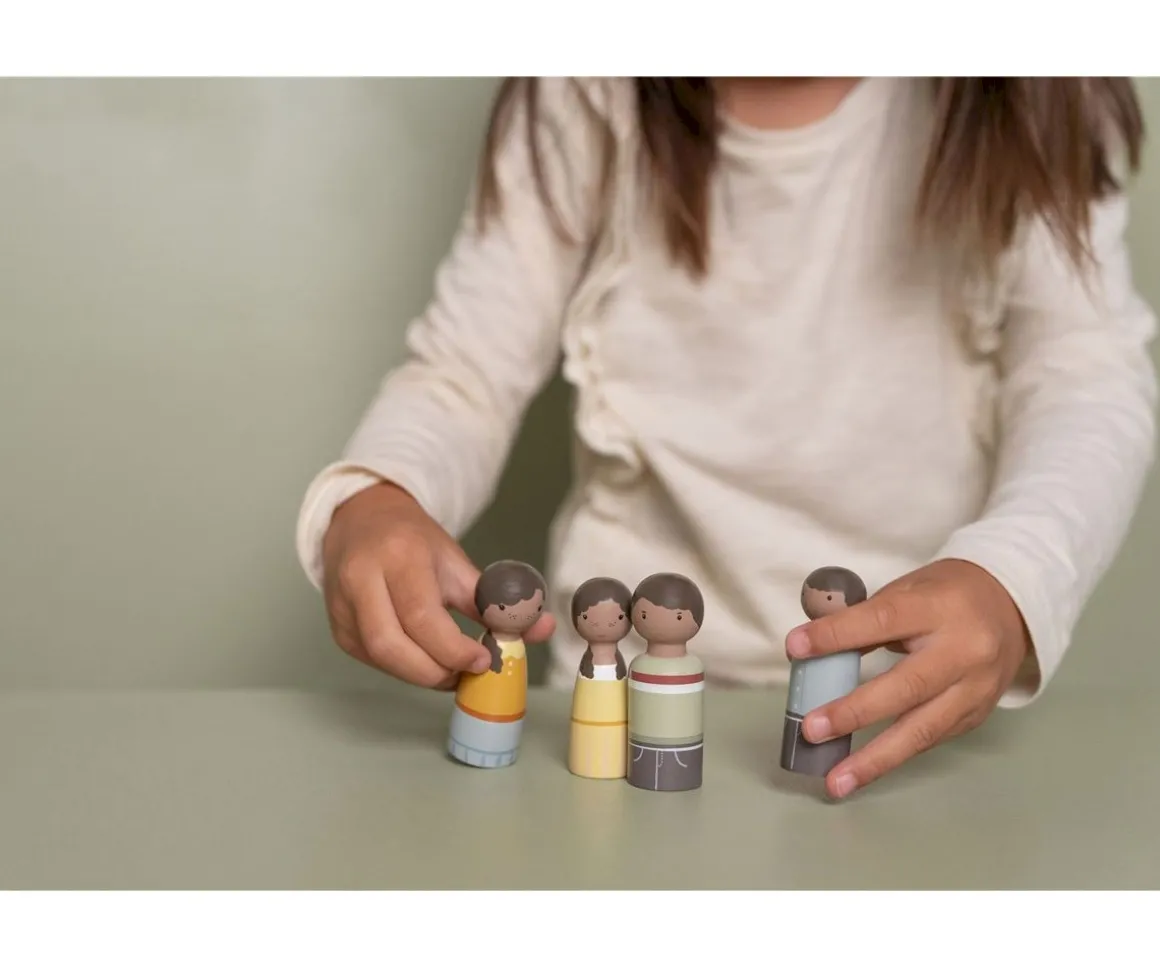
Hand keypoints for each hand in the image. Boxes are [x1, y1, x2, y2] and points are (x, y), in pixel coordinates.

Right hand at [321, 482, 555, 688]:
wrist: (361, 520)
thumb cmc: (413, 541)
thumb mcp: (456, 561)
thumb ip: (494, 600)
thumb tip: (542, 627)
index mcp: (398, 555)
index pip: (420, 615)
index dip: (453, 648)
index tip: (483, 660)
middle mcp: (361, 578)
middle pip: (391, 645)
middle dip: (435, 671)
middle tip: (467, 674)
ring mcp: (342, 605)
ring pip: (379, 657)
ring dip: (420, 674)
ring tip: (450, 670)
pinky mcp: (337, 626)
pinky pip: (372, 659)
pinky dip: (403, 668)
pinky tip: (424, 660)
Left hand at [784, 559, 1031, 798]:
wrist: (1013, 606)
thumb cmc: (945, 595)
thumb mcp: (907, 590)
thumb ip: (865, 620)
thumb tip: (813, 649)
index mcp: (939, 608)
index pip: (882, 621)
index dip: (837, 636)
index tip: (796, 648)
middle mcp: (963, 651)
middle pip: (907, 686)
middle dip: (855, 712)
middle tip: (812, 730)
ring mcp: (975, 689)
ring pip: (923, 729)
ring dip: (875, 759)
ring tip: (837, 781)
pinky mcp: (977, 715)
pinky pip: (931, 739)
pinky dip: (895, 755)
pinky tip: (865, 771)